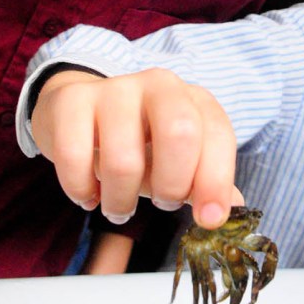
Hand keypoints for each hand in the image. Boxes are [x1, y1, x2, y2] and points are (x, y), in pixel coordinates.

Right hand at [31, 68, 240, 227]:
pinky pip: (76, 159)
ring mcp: (114, 89)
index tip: (209, 219)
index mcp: (194, 99)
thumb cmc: (137, 141)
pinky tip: (89, 193)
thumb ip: (203, 181)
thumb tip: (232, 207)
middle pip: (179, 135)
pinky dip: (82, 191)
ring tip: (119, 204)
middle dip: (171, 187)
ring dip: (121, 201)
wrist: (78, 110)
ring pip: (124, 161)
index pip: (218, 135)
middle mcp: (160, 85)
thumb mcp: (176, 160)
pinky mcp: (72, 101)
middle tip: (161, 204)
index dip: (216, 181)